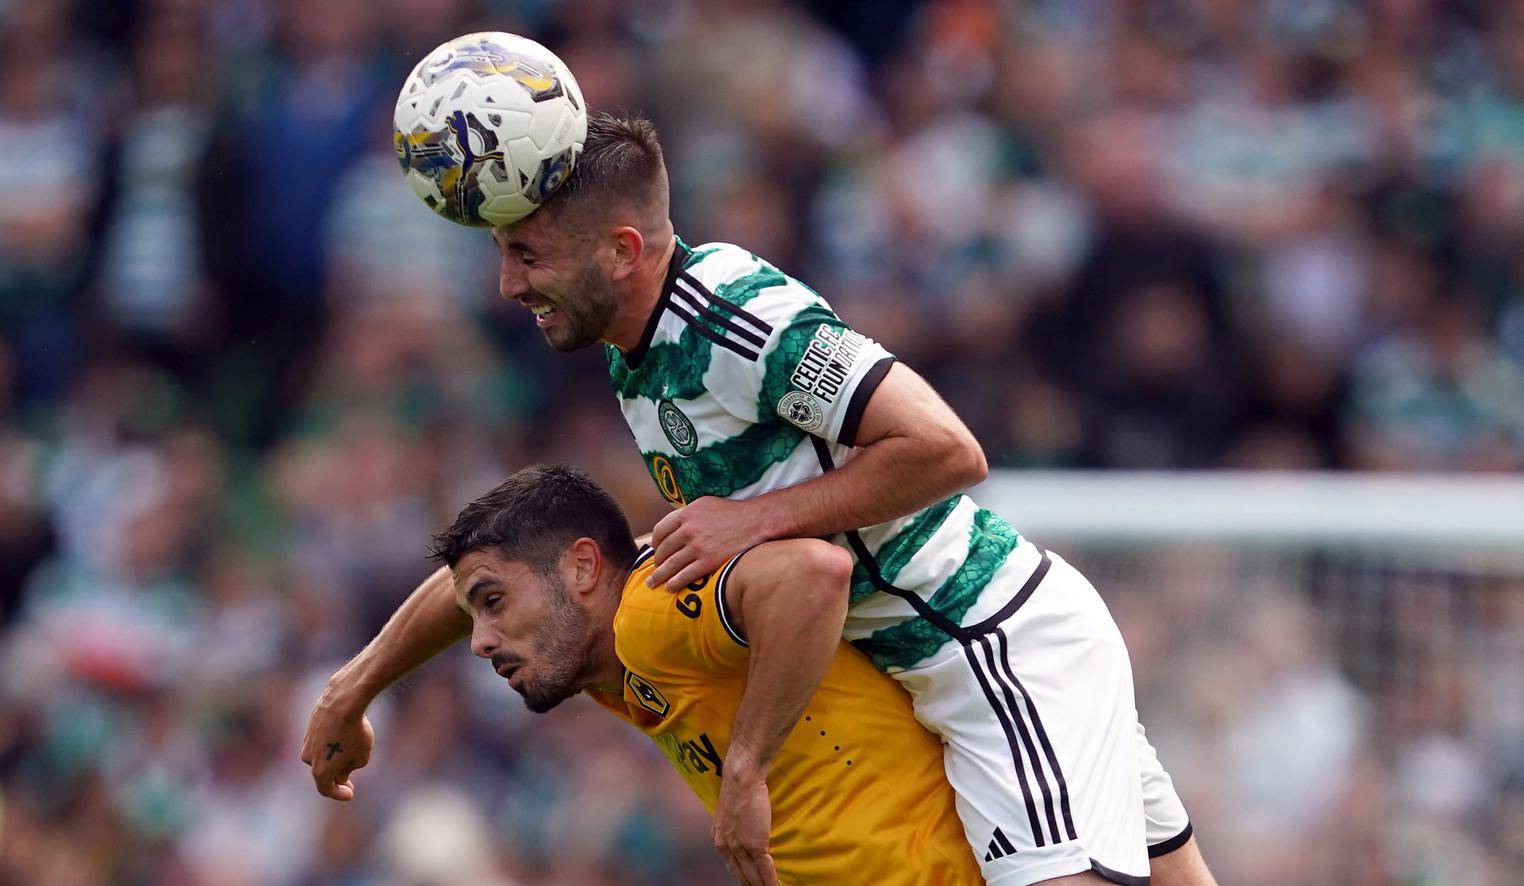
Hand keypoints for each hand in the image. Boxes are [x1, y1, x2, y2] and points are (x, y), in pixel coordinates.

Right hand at [300, 685, 374, 800]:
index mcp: (320, 771)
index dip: (338, 794)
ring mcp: (307, 742)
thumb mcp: (362, 756)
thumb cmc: (356, 731)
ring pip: (320, 757)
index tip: (350, 794)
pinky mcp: (309, 728)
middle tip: (349, 781)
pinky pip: (320, 742)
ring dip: (332, 760)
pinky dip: (330, 745)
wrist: (344, 701)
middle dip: (335, 779)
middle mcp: (308, 759)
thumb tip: (340, 774)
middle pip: (322, 774)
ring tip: (349, 756)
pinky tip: (343, 739)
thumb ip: (350, 769)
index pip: (326, 790)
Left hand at [648, 496, 774, 589]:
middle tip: (655, 568)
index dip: (655, 542)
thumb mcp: (705, 504)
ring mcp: (697, 547)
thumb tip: (674, 524)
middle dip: (657, 562)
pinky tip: (670, 587)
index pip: (660, 531)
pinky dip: (675, 583)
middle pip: (663, 550)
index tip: (654, 549)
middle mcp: (688, 530)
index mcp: (685, 514)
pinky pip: (685, 575)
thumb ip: (687, 514)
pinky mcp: (708, 562)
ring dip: (659, 576)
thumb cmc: (731, 512)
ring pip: (671, 565)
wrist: (755, 522)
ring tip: (653, 583)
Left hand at [712, 767, 777, 885]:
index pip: (731, 866)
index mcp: (719, 839)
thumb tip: (743, 830)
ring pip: (752, 875)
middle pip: (740, 874)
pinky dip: (771, 880)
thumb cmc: (738, 788)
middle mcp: (726, 846)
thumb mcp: (729, 812)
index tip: (747, 883)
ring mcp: (740, 846)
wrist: (742, 780)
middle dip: (750, 885)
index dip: (741, 877)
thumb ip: (734, 826)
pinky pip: (765, 867)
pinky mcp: (755, 843)